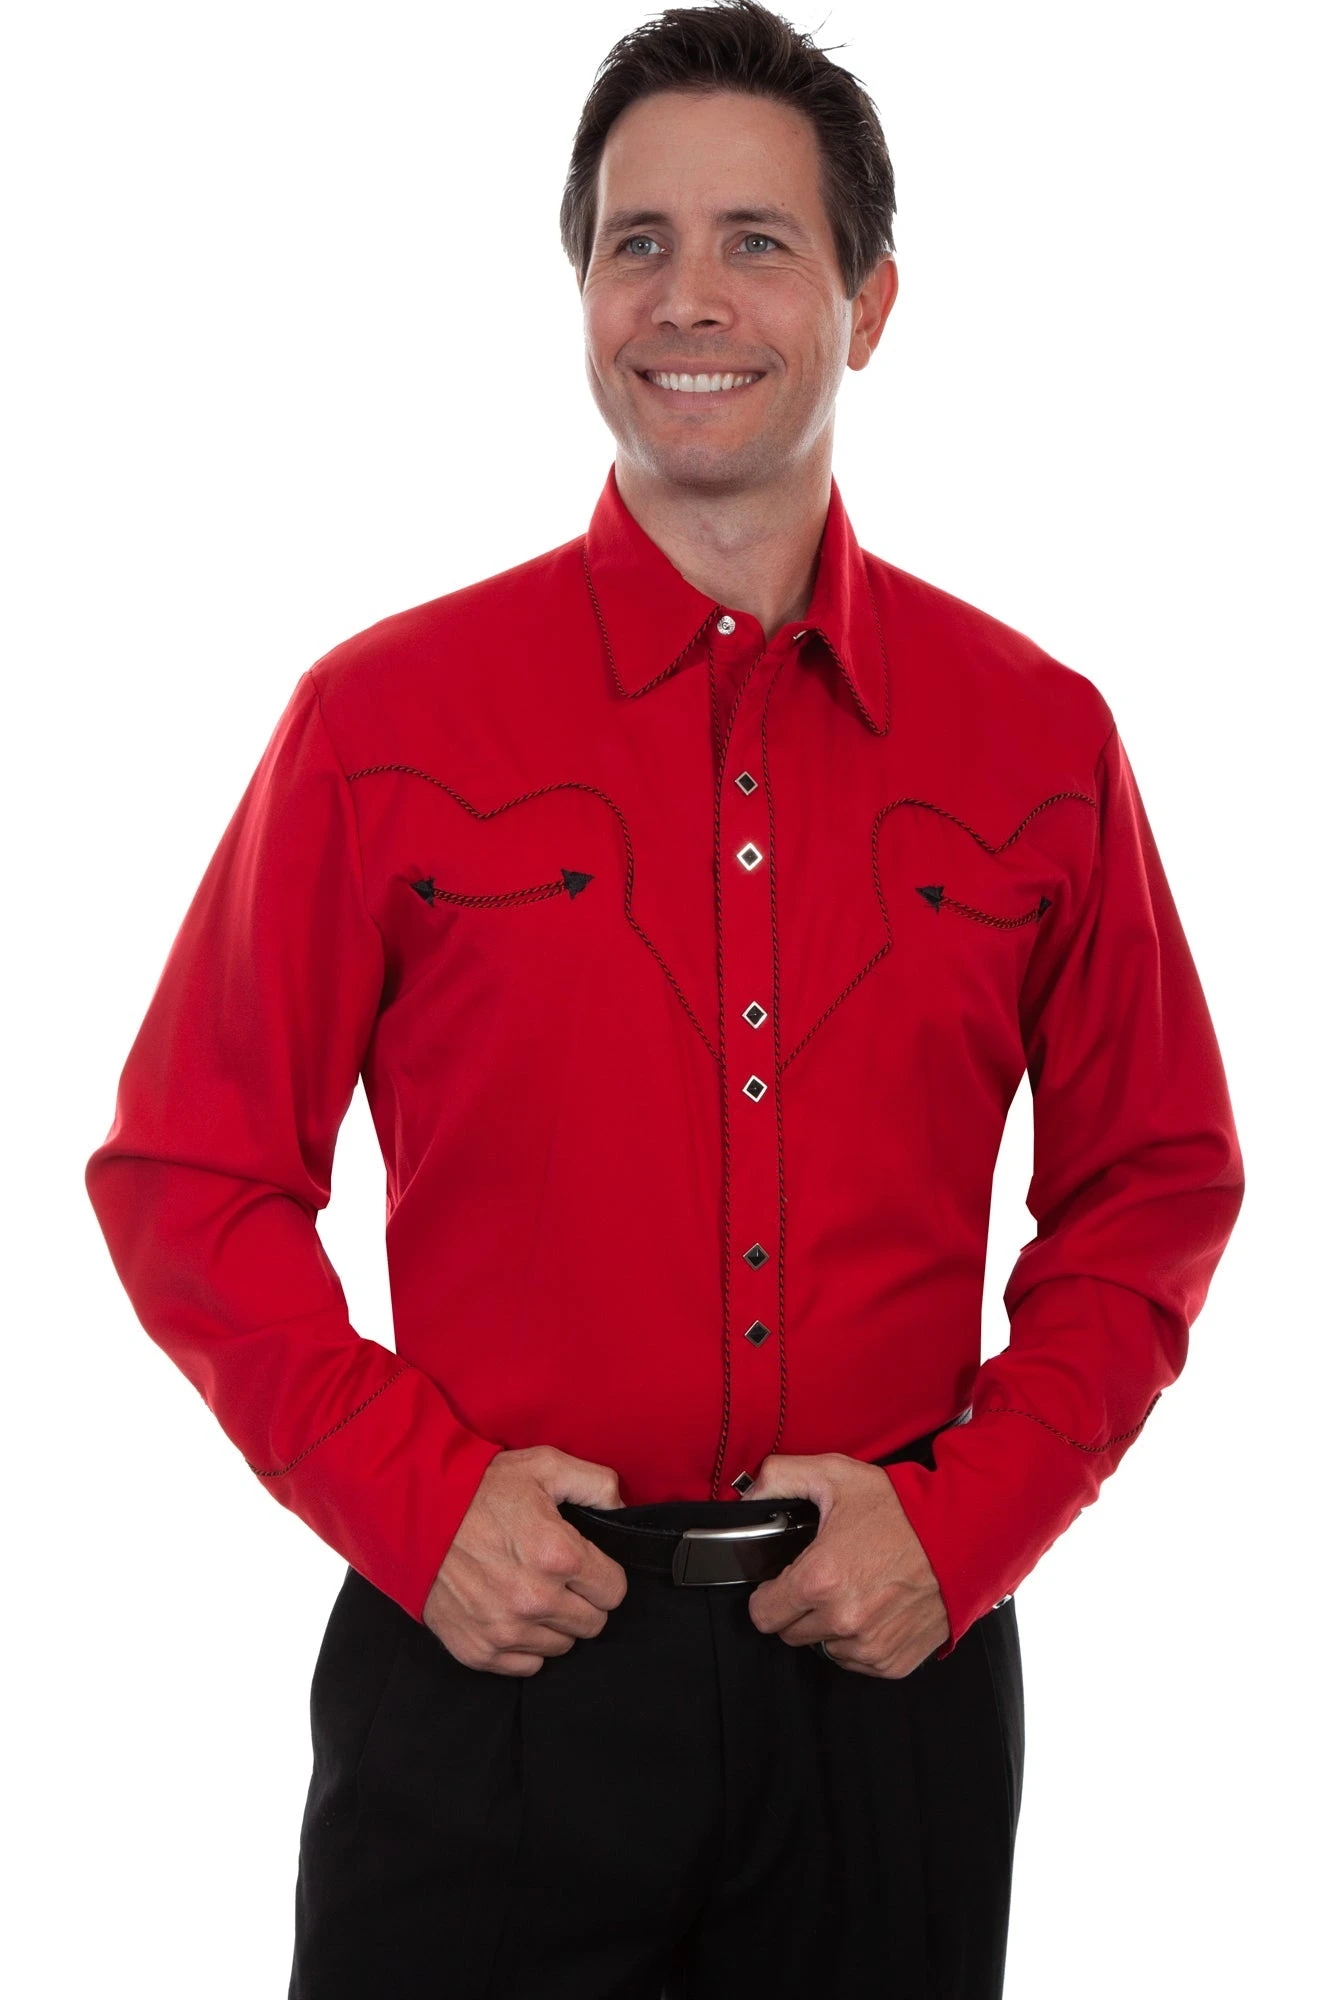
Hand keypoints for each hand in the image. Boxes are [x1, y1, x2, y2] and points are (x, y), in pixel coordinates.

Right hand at [423, 1444, 628, 1674]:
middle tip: (559, 1577)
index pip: (615, 1591)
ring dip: (554, 1623)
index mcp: (559, 1556)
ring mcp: (505, 1631)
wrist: (414, 1514)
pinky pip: (527, 1665)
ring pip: (561, 1646)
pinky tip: (509, 1611)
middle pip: (593, 1624)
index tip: (586, 1564)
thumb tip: (622, 1509)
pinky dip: (524, 1644)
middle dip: (583, 1600)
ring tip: (530, 1590)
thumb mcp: (544, 1465)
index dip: (604, 1575)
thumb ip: (596, 1484)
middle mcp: (535, 1600)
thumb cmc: (480, 1489)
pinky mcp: (479, 1651)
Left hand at [740, 1452, 948, 1676]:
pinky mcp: (893, 1661)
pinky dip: (861, 1639)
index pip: (762, 1614)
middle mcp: (842, 1620)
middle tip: (823, 1578)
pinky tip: (877, 1606)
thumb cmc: (903, 1508)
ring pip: (824, 1647)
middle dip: (798, 1608)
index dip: (767, 1595)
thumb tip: (749, 1494)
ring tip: (856, 1588)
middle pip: (790, 1633)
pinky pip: (857, 1660)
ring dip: (830, 1625)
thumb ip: (780, 1478)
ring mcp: (869, 1645)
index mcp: (819, 1580)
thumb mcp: (836, 1475)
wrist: (964, 1536)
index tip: (781, 1583)